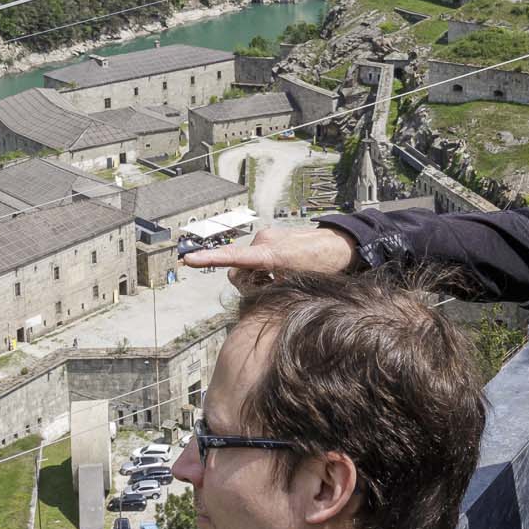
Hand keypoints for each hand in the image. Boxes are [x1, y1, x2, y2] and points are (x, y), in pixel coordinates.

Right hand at [182, 225, 356, 285]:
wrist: (339, 245)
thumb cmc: (321, 267)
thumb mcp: (295, 284)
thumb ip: (268, 289)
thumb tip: (248, 291)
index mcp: (269, 253)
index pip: (233, 257)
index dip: (208, 260)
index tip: (188, 259)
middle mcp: (263, 240)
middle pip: (238, 270)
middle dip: (247, 283)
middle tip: (271, 289)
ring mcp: (266, 237)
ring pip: (247, 265)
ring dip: (258, 277)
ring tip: (283, 279)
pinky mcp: (271, 237)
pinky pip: (257, 257)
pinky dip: (264, 268)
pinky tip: (283, 272)